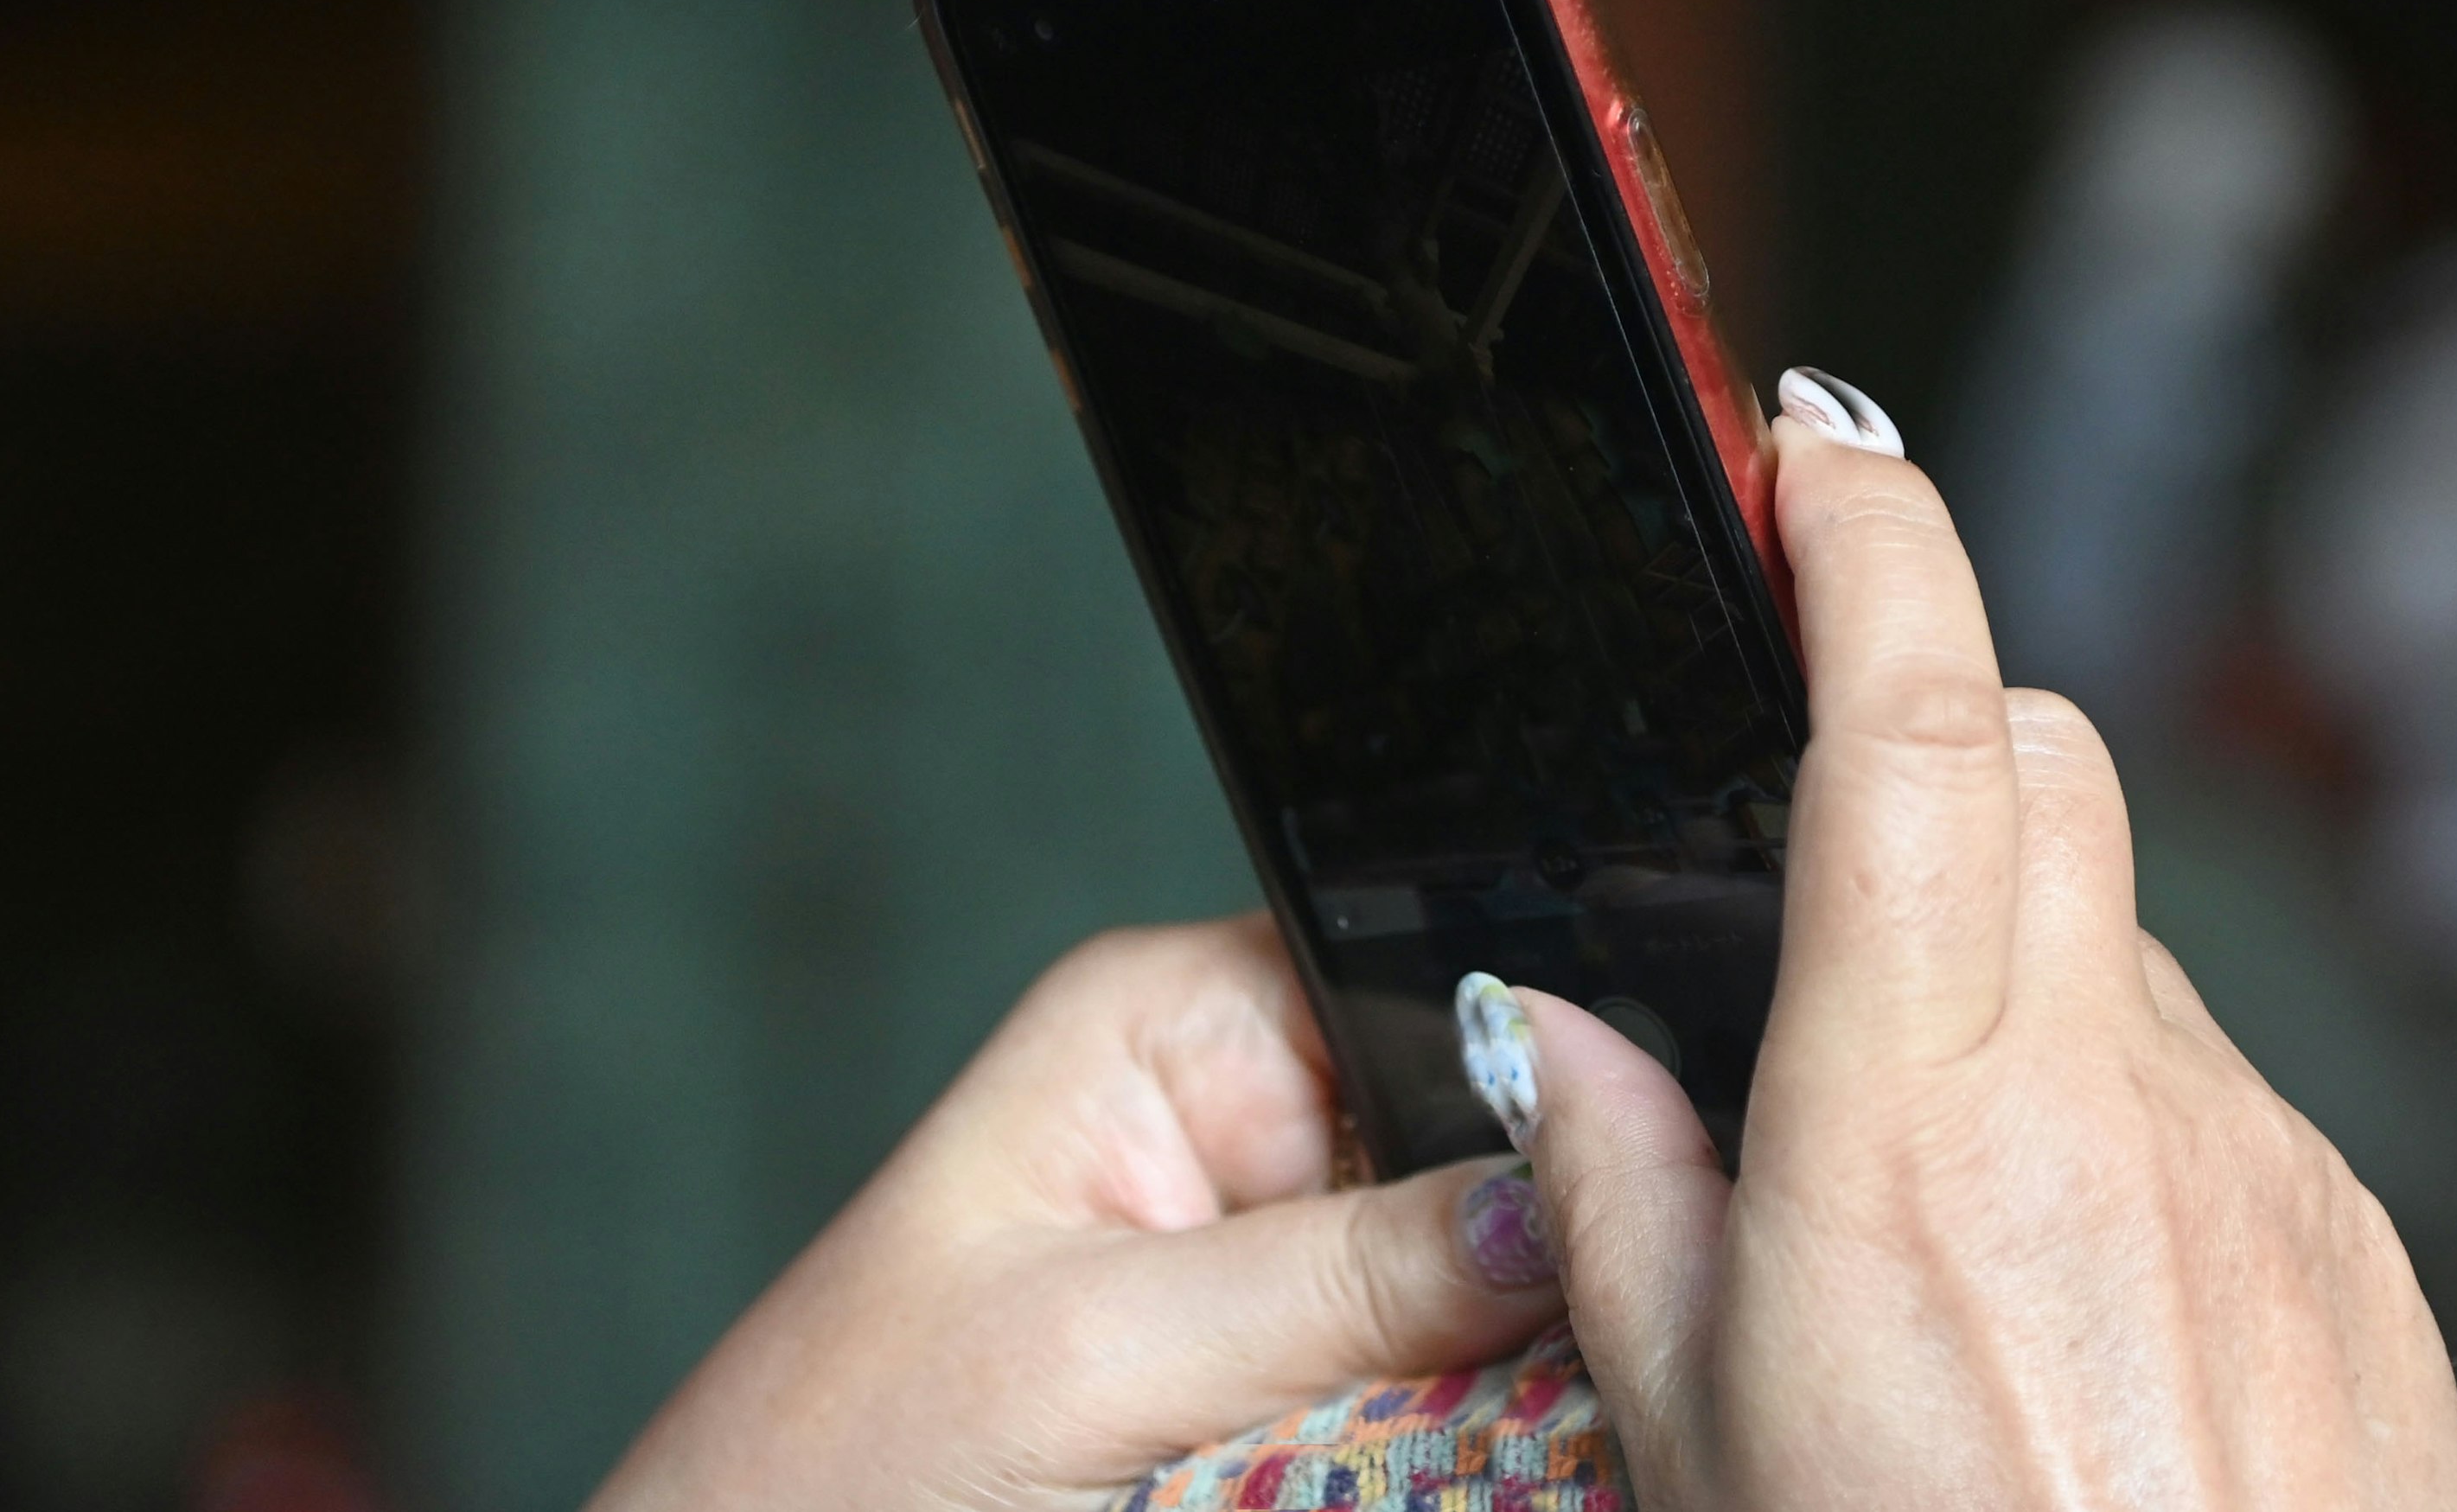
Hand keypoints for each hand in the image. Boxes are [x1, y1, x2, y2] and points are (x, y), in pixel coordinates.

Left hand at [592, 914, 1562, 1511]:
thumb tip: (1553, 1213)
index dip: (1534, 1088)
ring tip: (1498, 1412)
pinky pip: (1428, 1383)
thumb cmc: (840, 1465)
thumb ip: (1335, 1280)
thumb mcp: (1095, 1357)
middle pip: (1472, 1145)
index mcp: (1177, 1024)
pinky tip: (1459, 1452)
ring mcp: (1264, 1256)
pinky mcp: (1279, 1377)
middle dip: (1525, 1243)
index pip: (1427, 992)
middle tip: (1564, 1341)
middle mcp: (1235, 1113)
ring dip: (1497, 1355)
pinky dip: (1455, 1430)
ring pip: (1472, 1279)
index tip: (1616, 1192)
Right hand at [1503, 372, 2456, 1508]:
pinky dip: (2120, 1111)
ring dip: (2015, 969)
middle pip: (2047, 757)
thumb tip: (1555, 1034)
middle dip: (1930, 731)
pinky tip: (2067, 1290)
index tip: (1823, 446)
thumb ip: (1616, 1187)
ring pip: (2121, 934)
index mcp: (1916, 1124)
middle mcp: (2115, 1098)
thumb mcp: (1700, 1429)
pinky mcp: (2356, 1236)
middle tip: (1824, 860)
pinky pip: (2215, 1084)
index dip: (1875, 541)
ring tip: (1937, 1195)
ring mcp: (2263, 1159)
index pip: (1917, 726)